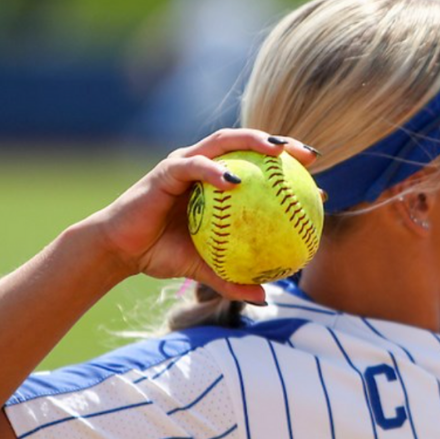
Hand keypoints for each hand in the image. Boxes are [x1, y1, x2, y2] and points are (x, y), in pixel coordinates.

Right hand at [85, 129, 318, 301]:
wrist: (120, 252)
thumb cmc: (161, 254)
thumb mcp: (204, 269)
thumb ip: (232, 278)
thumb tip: (265, 296)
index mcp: (215, 182)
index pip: (258, 167)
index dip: (289, 170)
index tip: (319, 184)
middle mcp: (203, 165)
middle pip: (247, 143)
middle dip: (281, 143)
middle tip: (310, 156)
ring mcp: (184, 164)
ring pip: (224, 142)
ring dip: (253, 141)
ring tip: (280, 151)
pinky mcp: (165, 171)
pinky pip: (194, 166)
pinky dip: (215, 171)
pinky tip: (236, 180)